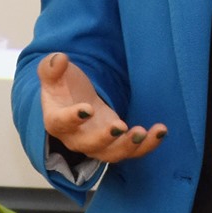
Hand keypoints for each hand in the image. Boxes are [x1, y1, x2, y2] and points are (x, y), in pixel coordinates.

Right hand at [37, 52, 166, 163]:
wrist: (73, 100)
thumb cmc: (62, 86)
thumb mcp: (53, 73)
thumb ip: (51, 67)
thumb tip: (59, 58)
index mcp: (56, 121)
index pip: (61, 123)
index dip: (73, 118)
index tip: (87, 109)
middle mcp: (76, 138)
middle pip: (89, 146)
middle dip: (106, 139)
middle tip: (120, 126)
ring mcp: (97, 144)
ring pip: (113, 154)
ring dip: (129, 146)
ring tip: (143, 132)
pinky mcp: (116, 143)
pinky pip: (132, 151)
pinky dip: (147, 144)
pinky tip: (160, 131)